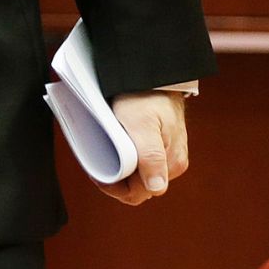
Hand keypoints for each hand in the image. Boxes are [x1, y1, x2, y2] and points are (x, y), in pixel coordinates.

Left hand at [97, 92, 189, 206]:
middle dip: (115, 181)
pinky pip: (141, 163)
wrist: (153, 75)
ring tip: (103, 155)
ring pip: (139, 176)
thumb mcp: (142, 124)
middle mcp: (171, 164)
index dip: (115, 188)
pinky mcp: (161, 146)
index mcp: (170, 164)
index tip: (97, 173)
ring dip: (120, 171)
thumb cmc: (146, 97)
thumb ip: (150, 156)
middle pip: (139, 188)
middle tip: (96, 163)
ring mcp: (167, 156)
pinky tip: (113, 148)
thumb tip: (156, 188)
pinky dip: (125, 160)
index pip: (139, 193)